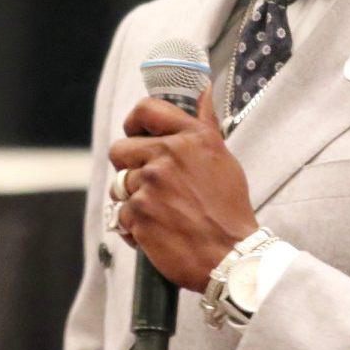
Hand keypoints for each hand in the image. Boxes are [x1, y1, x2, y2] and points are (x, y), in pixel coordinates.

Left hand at [108, 84, 257, 290]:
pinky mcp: (137, 213)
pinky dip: (135, 227)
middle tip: (147, 183)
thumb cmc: (230, 210)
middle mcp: (168, 156)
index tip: (135, 132)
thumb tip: (202, 93)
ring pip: (118, 186)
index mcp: (191, 138)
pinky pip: (121, 215)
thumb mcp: (223, 160)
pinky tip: (158, 232)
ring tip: (158, 213)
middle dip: (128, 167)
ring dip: (132, 200)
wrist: (231, 256)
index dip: (134, 121)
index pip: (147, 110)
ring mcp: (150, 184)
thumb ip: (204, 126)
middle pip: (120, 149)